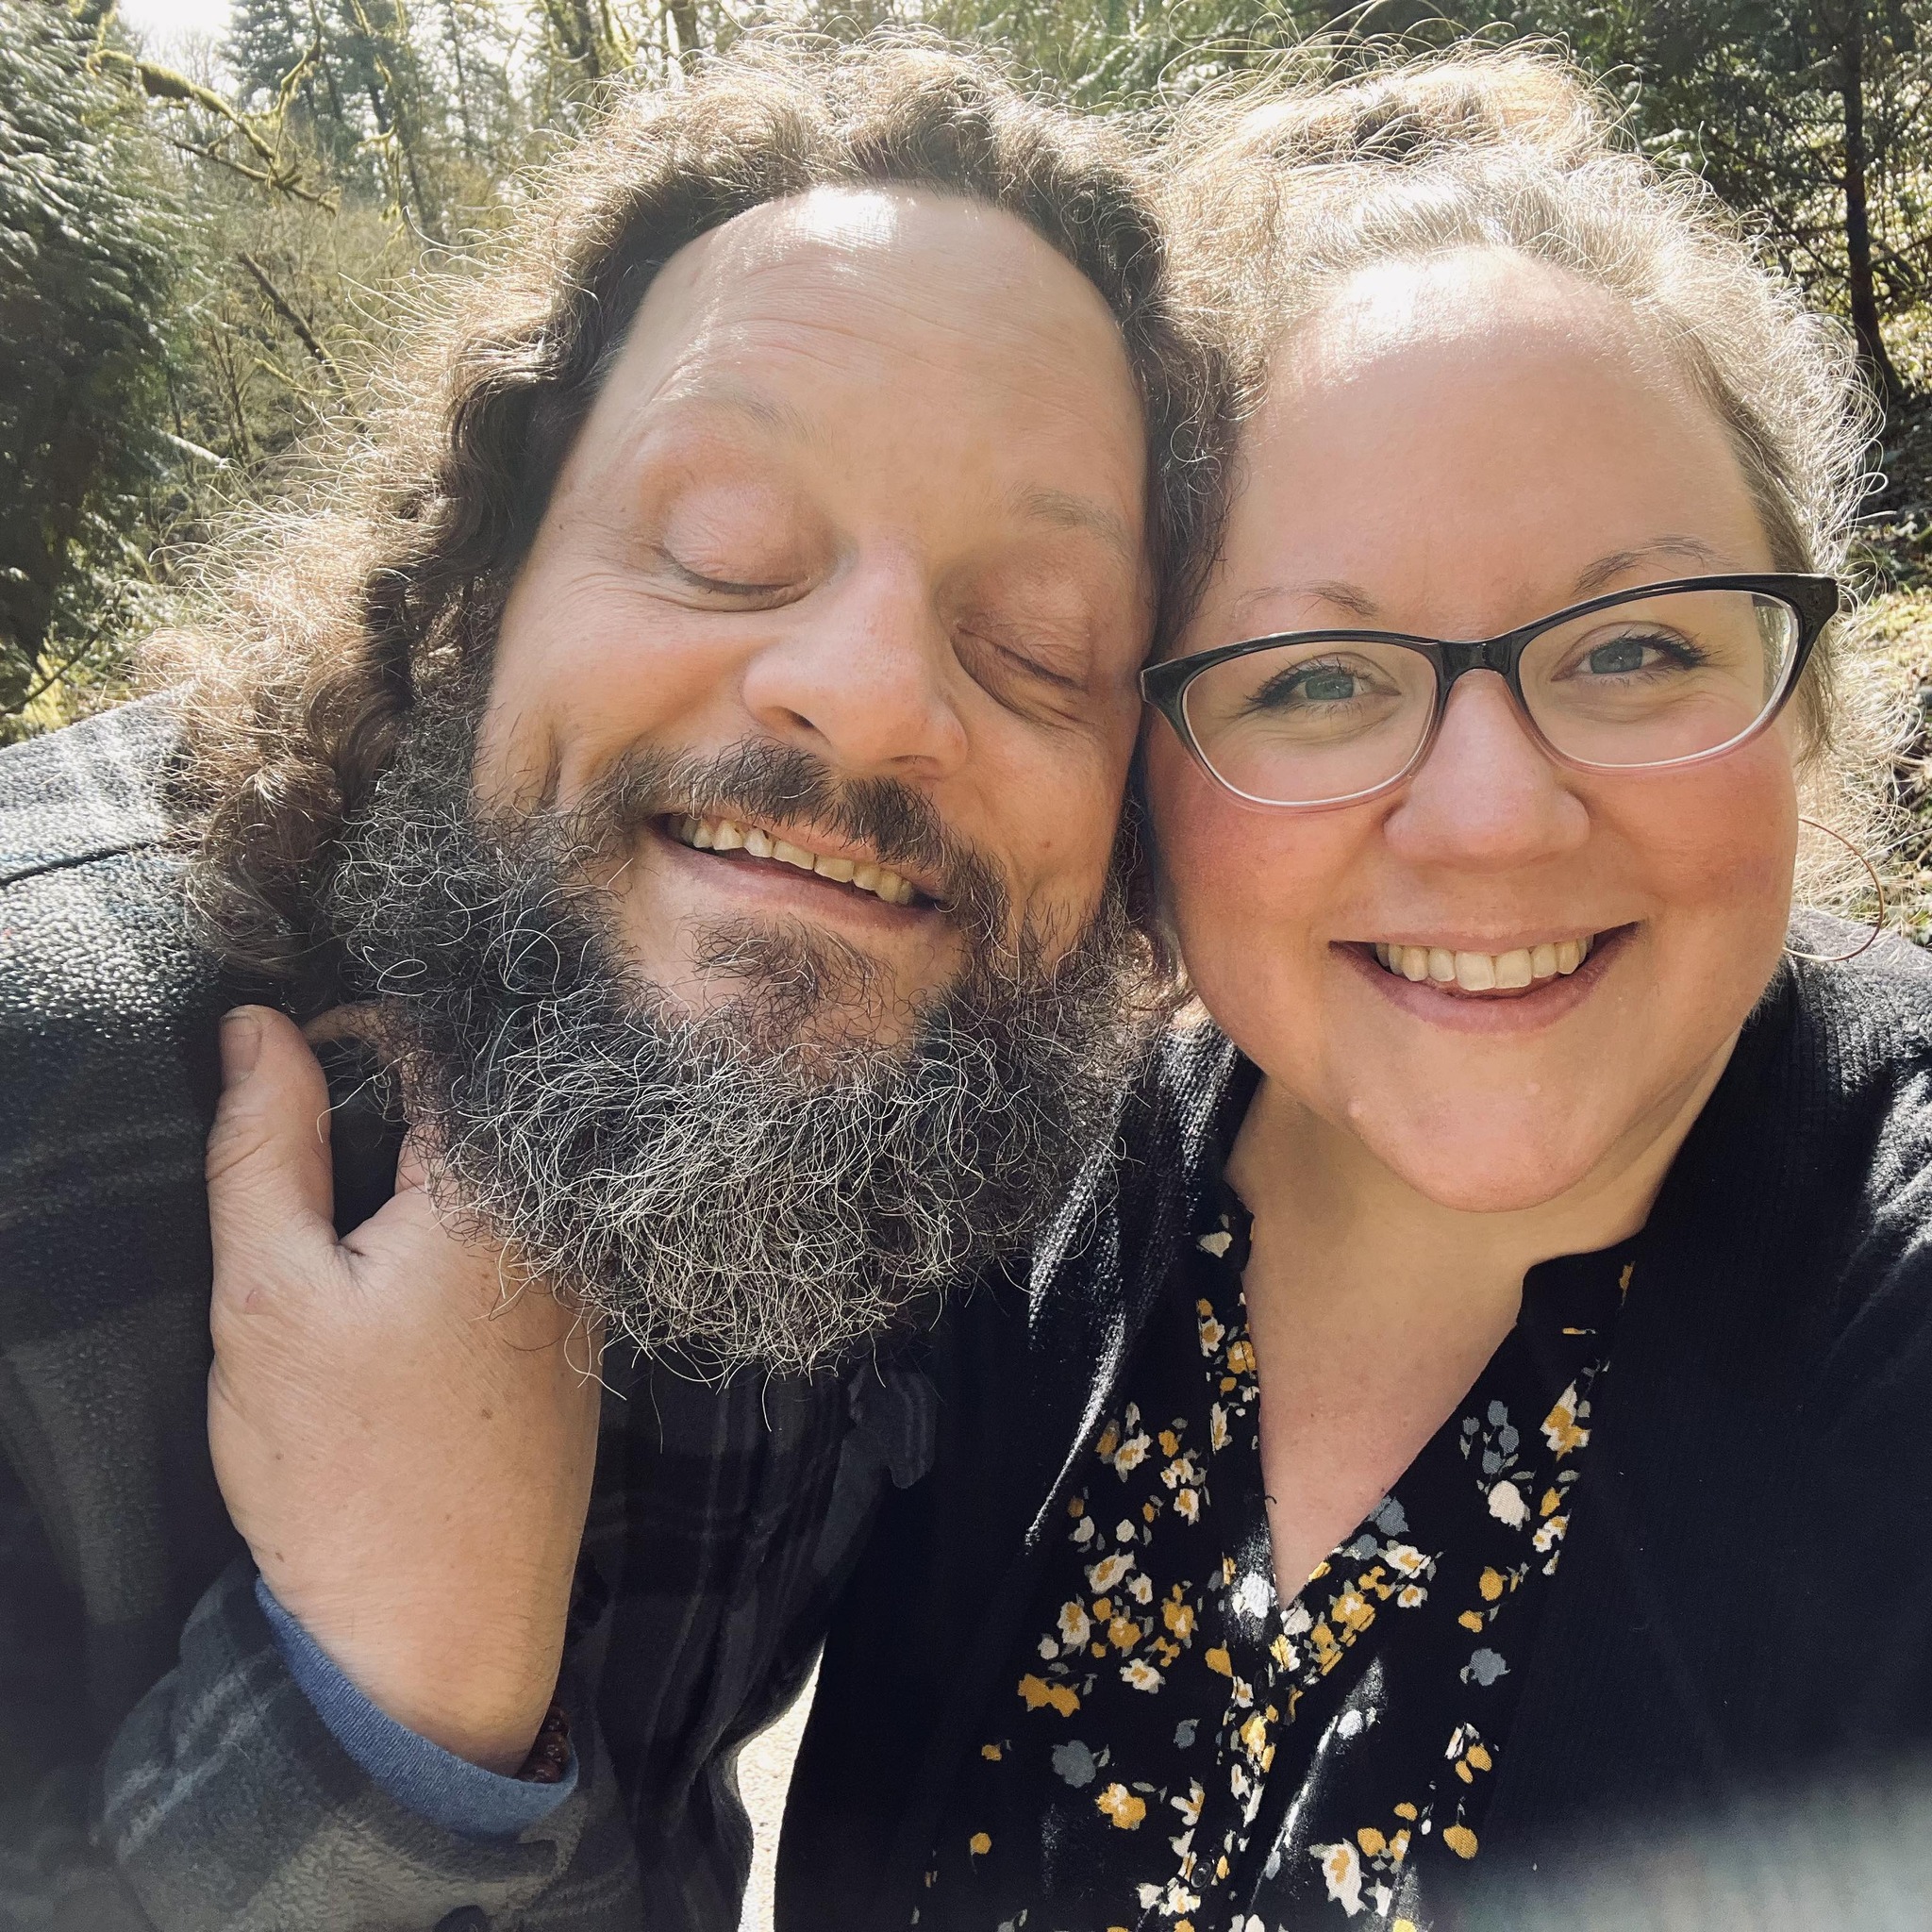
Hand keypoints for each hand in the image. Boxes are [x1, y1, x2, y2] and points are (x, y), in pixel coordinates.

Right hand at [206, 1006, 602, 1773]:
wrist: (438, 1639)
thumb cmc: (345, 1473)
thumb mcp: (270, 1295)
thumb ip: (267, 1146)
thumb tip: (257, 1027)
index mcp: (499, 1191)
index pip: (448, 1041)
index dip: (359, 1037)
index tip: (292, 1086)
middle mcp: (568, 1226)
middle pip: (480, 1112)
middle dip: (386, 1120)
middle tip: (310, 1190)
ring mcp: (584, 1289)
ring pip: (497, 1184)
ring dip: (419, 1193)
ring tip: (351, 1264)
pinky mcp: (575, 1347)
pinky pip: (519, 1252)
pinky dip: (455, 1255)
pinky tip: (402, 1321)